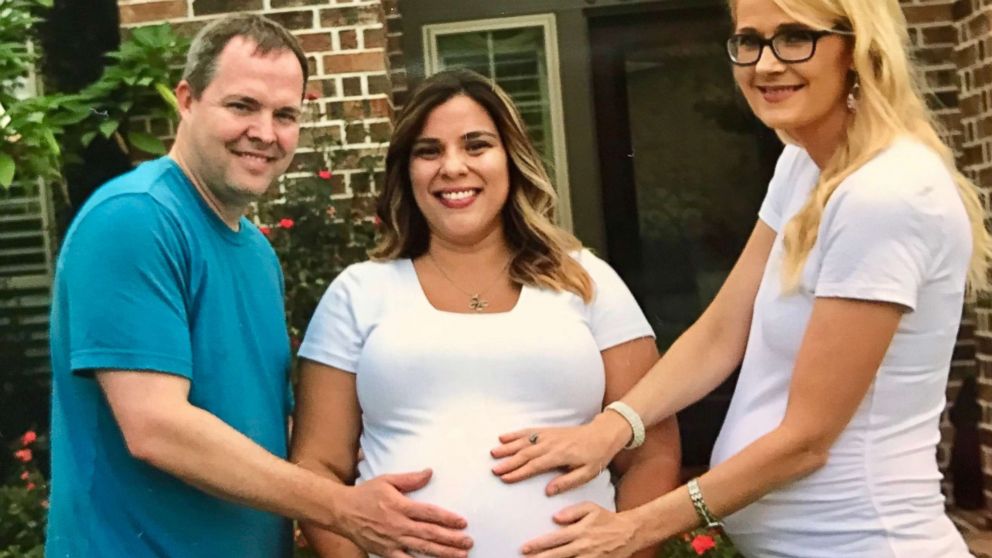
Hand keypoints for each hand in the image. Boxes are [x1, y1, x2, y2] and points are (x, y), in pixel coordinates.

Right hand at [336, 469, 472, 557]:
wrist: (341, 511)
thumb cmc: (366, 494)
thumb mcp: (387, 480)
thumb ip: (410, 479)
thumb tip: (430, 472)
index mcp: (400, 506)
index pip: (429, 513)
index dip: (448, 518)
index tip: (463, 522)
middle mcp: (398, 525)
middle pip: (430, 534)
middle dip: (451, 539)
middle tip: (468, 542)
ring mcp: (392, 541)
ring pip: (422, 549)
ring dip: (442, 553)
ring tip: (460, 556)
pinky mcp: (385, 552)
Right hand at [490, 413, 629, 494]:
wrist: (602, 434)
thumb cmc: (595, 456)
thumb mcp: (587, 474)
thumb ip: (567, 482)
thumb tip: (548, 491)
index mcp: (560, 456)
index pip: (535, 465)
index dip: (519, 472)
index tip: (505, 478)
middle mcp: (551, 444)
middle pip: (525, 453)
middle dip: (508, 462)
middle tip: (494, 469)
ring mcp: (548, 435)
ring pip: (524, 441)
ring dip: (508, 447)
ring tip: (493, 453)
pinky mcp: (547, 430)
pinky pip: (528, 431)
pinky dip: (515, 434)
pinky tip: (503, 437)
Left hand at [520, 503, 640, 557]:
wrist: (629, 533)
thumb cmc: (607, 519)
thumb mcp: (590, 508)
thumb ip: (572, 511)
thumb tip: (555, 517)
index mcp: (580, 531)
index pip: (554, 539)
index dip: (538, 545)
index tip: (524, 548)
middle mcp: (583, 547)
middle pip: (557, 556)